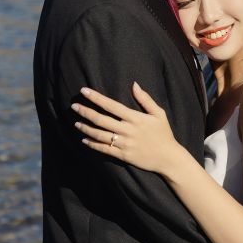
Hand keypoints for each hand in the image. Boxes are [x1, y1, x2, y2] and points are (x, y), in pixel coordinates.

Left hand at [72, 83, 187, 175]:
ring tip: (76, 123)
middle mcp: (127, 130)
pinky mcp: (123, 155)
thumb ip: (145, 99)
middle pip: (101, 119)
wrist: (168, 158)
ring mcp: (124, 144)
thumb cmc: (164, 133)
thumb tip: (134, 84)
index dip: (96, 98)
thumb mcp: (159, 113)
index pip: (111, 105)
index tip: (84, 91)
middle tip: (73, 106)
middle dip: (86, 112)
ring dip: (86, 128)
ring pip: (100, 135)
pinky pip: (104, 149)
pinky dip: (93, 144)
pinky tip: (84, 139)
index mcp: (135, 118)